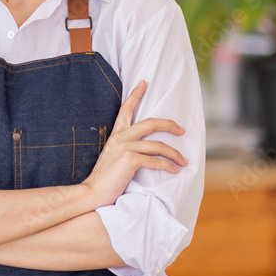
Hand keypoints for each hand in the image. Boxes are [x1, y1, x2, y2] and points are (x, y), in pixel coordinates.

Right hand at [81, 80, 187, 207]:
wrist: (93, 192)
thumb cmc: (106, 179)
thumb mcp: (114, 157)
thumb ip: (126, 148)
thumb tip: (146, 149)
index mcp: (116, 135)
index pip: (126, 110)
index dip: (135, 95)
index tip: (144, 83)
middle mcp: (120, 138)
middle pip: (151, 123)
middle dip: (169, 125)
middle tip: (182, 130)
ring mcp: (125, 148)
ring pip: (158, 146)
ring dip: (174, 154)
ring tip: (183, 161)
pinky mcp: (130, 160)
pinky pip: (155, 161)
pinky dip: (167, 166)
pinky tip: (174, 170)